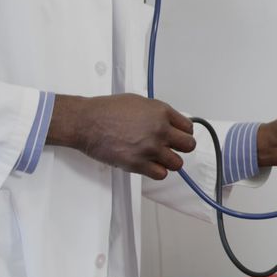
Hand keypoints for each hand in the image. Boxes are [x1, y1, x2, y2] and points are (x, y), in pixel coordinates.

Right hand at [48, 94, 194, 179]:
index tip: (177, 136)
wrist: (87, 122)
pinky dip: (156, 172)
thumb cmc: (108, 110)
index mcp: (161, 112)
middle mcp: (160, 130)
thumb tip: (168, 123)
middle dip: (180, 148)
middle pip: (188, 146)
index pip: (188, 128)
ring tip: (156, 158)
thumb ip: (157, 114)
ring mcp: (150, 148)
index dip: (182, 133)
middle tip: (169, 148)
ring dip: (168, 162)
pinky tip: (147, 165)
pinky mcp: (138, 164)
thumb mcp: (139, 102)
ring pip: (177, 163)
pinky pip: (161, 174)